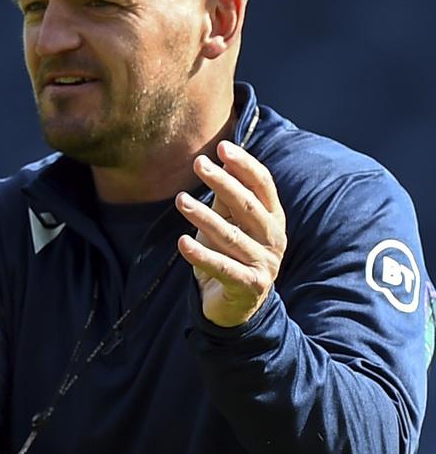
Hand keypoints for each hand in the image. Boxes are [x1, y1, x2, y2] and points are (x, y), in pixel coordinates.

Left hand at [175, 140, 286, 326]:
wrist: (235, 306)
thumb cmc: (230, 256)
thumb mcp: (229, 224)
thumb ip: (227, 199)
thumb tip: (222, 161)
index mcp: (272, 218)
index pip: (263, 186)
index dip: (244, 165)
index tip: (222, 146)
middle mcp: (273, 239)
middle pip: (248, 206)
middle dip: (223, 182)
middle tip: (198, 163)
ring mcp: (264, 263)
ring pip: (231, 236)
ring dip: (204, 216)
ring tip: (180, 200)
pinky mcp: (249, 285)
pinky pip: (222, 267)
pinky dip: (201, 255)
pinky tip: (182, 243)